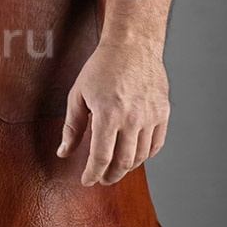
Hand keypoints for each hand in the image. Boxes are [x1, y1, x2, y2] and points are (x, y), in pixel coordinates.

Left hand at [57, 37, 169, 185]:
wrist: (131, 46)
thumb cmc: (101, 68)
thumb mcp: (78, 95)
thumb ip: (72, 127)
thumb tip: (63, 152)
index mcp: (107, 114)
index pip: (100, 157)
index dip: (92, 174)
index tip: (86, 180)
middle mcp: (132, 118)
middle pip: (122, 162)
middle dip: (109, 176)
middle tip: (101, 179)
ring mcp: (150, 116)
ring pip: (140, 156)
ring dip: (126, 167)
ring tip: (115, 168)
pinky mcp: (163, 113)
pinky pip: (156, 144)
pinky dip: (144, 155)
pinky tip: (134, 155)